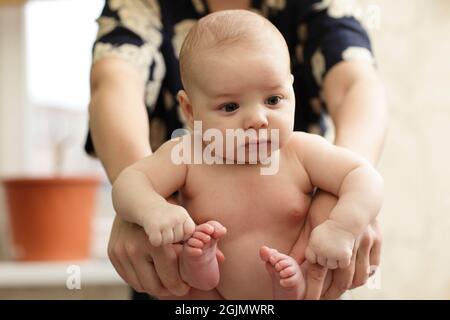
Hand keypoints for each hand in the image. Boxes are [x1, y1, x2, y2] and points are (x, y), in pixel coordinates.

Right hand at [108, 214, 226, 296]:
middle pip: (155, 285)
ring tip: (167, 284)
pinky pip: (128, 278)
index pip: (171, 276)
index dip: (181, 285)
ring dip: (155, 288)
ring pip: (141, 285)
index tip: (187, 285)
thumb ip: (202, 240)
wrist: (135, 193)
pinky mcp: (113, 252)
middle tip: (178, 288)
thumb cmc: (169, 209)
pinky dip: (141, 280)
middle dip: (169, 290)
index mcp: (157, 241)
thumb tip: (222, 258)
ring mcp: (122, 250)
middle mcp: (137, 247)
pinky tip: (153, 275)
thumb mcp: (186, 222)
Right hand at [141, 202, 195, 246]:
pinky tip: (153, 232)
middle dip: (171, 237)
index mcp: (184, 215)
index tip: (175, 229)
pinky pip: (157, 242)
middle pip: (178, 238)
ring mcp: (165, 222)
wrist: (148, 205)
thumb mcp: (180, 217)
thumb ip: (188, 228)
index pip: (189, 233)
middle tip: (164, 228)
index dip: (182, 234)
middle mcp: (176, 218)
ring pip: (168, 242)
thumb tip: (202, 241)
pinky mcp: (154, 227)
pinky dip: (154, 240)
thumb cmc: (166, 215)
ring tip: (159, 230)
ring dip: (162, 239)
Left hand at [290, 190, 381, 298]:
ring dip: (347, 287)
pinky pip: (373, 267)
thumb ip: (304, 244)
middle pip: (342, 280)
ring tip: (334, 291)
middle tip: (320, 300)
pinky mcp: (377, 239)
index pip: (320, 274)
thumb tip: (292, 264)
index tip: (306, 299)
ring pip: (360, 277)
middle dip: (329, 294)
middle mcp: (353, 240)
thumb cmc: (323, 199)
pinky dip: (362, 276)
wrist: (351, 179)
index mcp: (332, 236)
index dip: (313, 290)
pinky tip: (352, 278)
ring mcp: (368, 240)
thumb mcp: (311, 220)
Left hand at [305, 219, 355, 268]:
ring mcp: (333, 253)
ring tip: (338, 246)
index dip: (317, 254)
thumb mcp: (314, 234)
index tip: (322, 246)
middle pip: (322, 263)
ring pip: (332, 265)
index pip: (312, 259)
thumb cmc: (329, 228)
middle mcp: (322, 250)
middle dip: (327, 256)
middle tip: (332, 245)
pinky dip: (345, 260)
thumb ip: (307, 247)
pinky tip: (345, 249)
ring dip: (335, 259)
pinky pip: (343, 265)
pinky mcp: (344, 255)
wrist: (345, 222)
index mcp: (314, 244)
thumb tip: (296, 261)